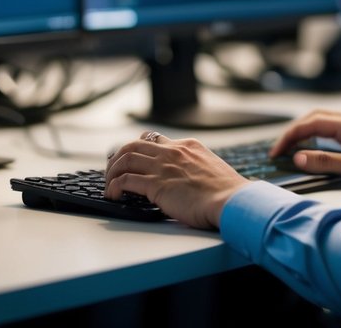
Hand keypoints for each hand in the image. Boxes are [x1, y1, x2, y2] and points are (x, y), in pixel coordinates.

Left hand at [104, 131, 248, 229]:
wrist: (232, 201)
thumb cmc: (226, 192)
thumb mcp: (210, 168)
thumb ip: (194, 167)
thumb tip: (185, 178)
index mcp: (188, 146)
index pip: (153, 139)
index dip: (138, 149)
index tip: (131, 158)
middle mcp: (173, 152)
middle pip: (133, 145)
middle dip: (118, 157)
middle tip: (112, 169)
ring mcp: (164, 167)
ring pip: (125, 158)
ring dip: (112, 171)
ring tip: (109, 184)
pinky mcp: (157, 185)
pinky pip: (125, 180)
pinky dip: (114, 186)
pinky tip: (113, 195)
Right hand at [269, 110, 340, 187]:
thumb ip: (326, 162)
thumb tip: (299, 157)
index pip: (310, 124)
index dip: (289, 137)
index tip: (276, 152)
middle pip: (313, 117)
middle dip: (293, 132)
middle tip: (279, 149)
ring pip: (323, 120)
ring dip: (305, 131)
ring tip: (291, 147)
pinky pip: (333, 126)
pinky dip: (317, 133)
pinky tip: (314, 145)